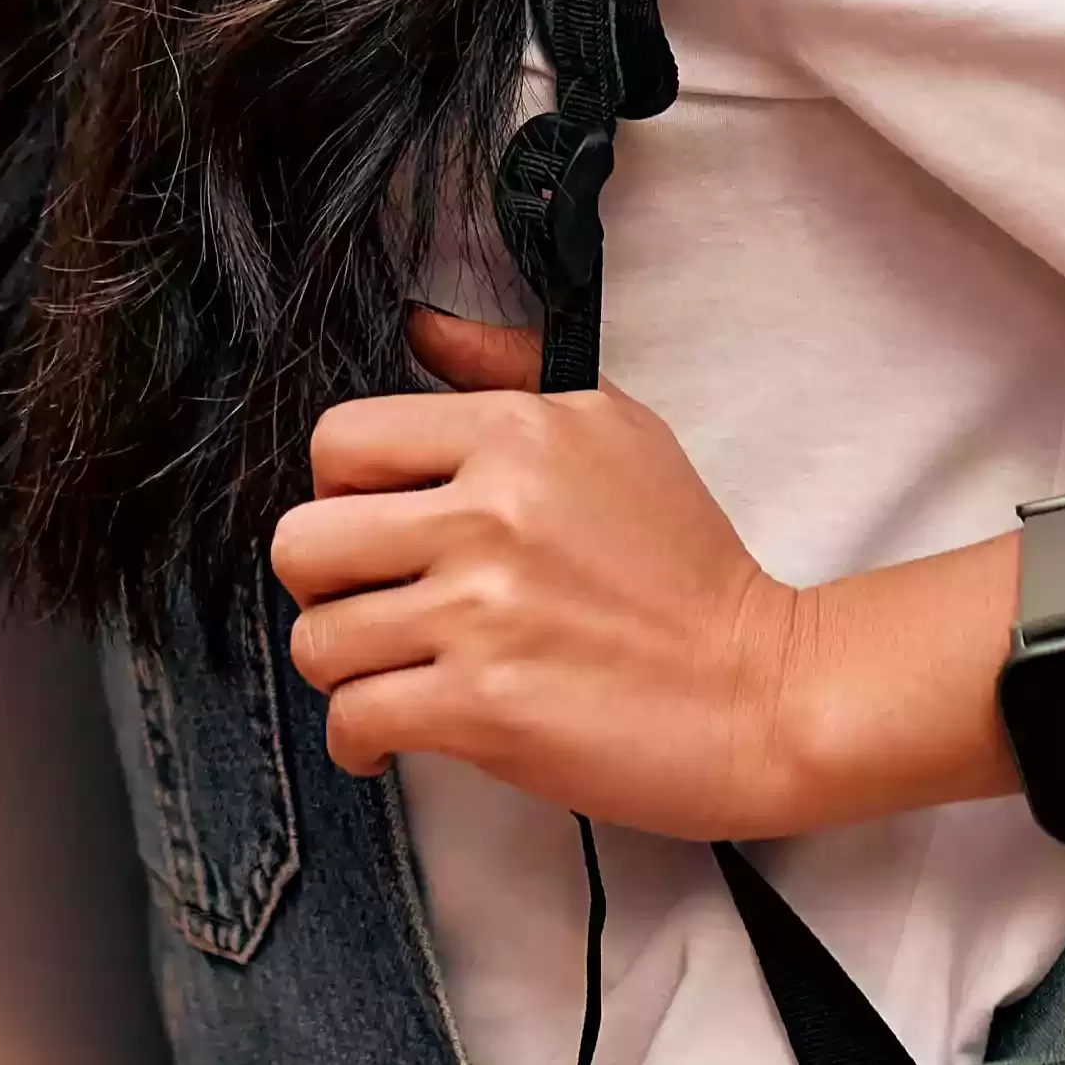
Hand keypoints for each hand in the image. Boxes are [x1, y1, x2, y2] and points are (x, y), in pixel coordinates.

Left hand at [269, 306, 823, 840]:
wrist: (761, 690)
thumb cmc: (689, 568)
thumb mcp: (615, 430)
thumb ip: (509, 370)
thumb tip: (423, 326)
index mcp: (517, 434)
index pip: (340, 441)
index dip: (338, 491)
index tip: (373, 529)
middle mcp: (490, 513)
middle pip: (303, 541)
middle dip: (320, 584)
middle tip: (366, 604)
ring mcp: (484, 612)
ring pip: (317, 639)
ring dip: (343, 669)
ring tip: (388, 674)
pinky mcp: (484, 706)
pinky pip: (354, 717)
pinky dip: (359, 739)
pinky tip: (391, 736)